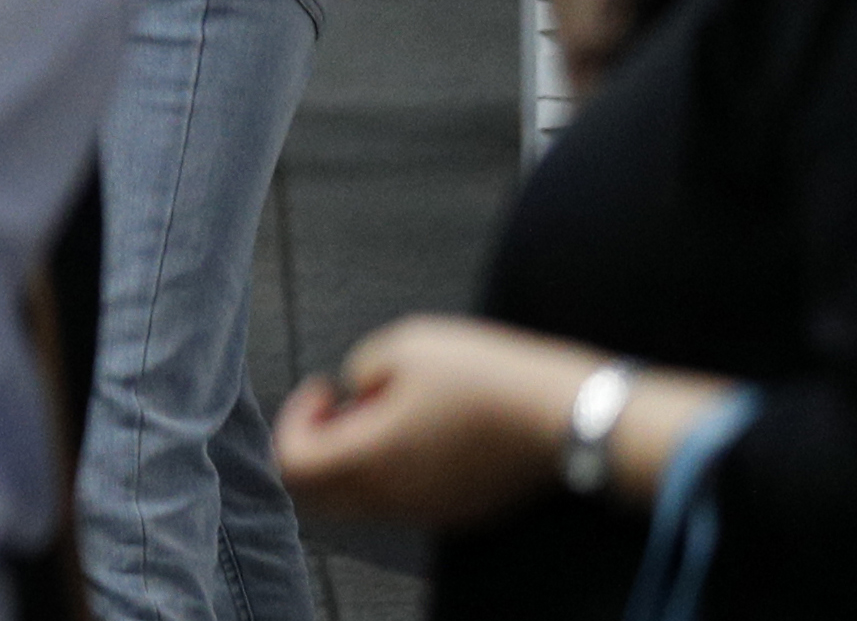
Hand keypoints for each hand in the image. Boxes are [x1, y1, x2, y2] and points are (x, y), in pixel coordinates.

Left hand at [278, 315, 591, 527]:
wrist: (563, 416)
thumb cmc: (484, 375)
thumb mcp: (407, 344)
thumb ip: (363, 368)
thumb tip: (358, 391)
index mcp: (370, 458)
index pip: (293, 463)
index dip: (294, 420)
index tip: (323, 386)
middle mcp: (394, 497)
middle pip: (319, 494)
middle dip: (315, 446)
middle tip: (341, 405)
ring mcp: (429, 510)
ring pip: (361, 501)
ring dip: (355, 458)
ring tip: (387, 410)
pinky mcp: (461, 511)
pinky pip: (404, 502)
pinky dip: (393, 471)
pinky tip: (423, 429)